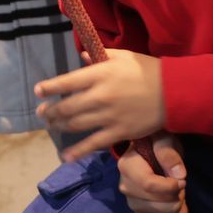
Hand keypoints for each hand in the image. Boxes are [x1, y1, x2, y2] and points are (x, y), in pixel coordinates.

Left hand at [36, 49, 165, 161]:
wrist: (173, 92)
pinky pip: (93, 144)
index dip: (49, 88)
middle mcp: (100, 96)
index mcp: (100, 74)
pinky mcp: (118, 132)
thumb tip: (83, 57)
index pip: (67, 82)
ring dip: (59, 126)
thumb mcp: (123, 56)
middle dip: (51, 112)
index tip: (38, 91)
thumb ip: (100, 56)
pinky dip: (77, 152)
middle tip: (42, 114)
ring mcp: (108, 116)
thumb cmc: (147, 70)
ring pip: (76, 124)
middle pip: (67, 107)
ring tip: (51, 126)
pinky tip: (65, 156)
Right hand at [118, 133, 186, 212]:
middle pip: (155, 202)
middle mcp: (125, 186)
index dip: (169, 187)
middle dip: (176, 196)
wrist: (148, 155)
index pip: (148, 185)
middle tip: (182, 184)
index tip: (182, 181)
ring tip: (179, 192)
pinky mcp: (139, 212)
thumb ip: (168, 152)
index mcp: (127, 166)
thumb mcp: (163, 139)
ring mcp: (130, 201)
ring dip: (176, 205)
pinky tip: (179, 206)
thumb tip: (179, 175)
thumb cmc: (155, 145)